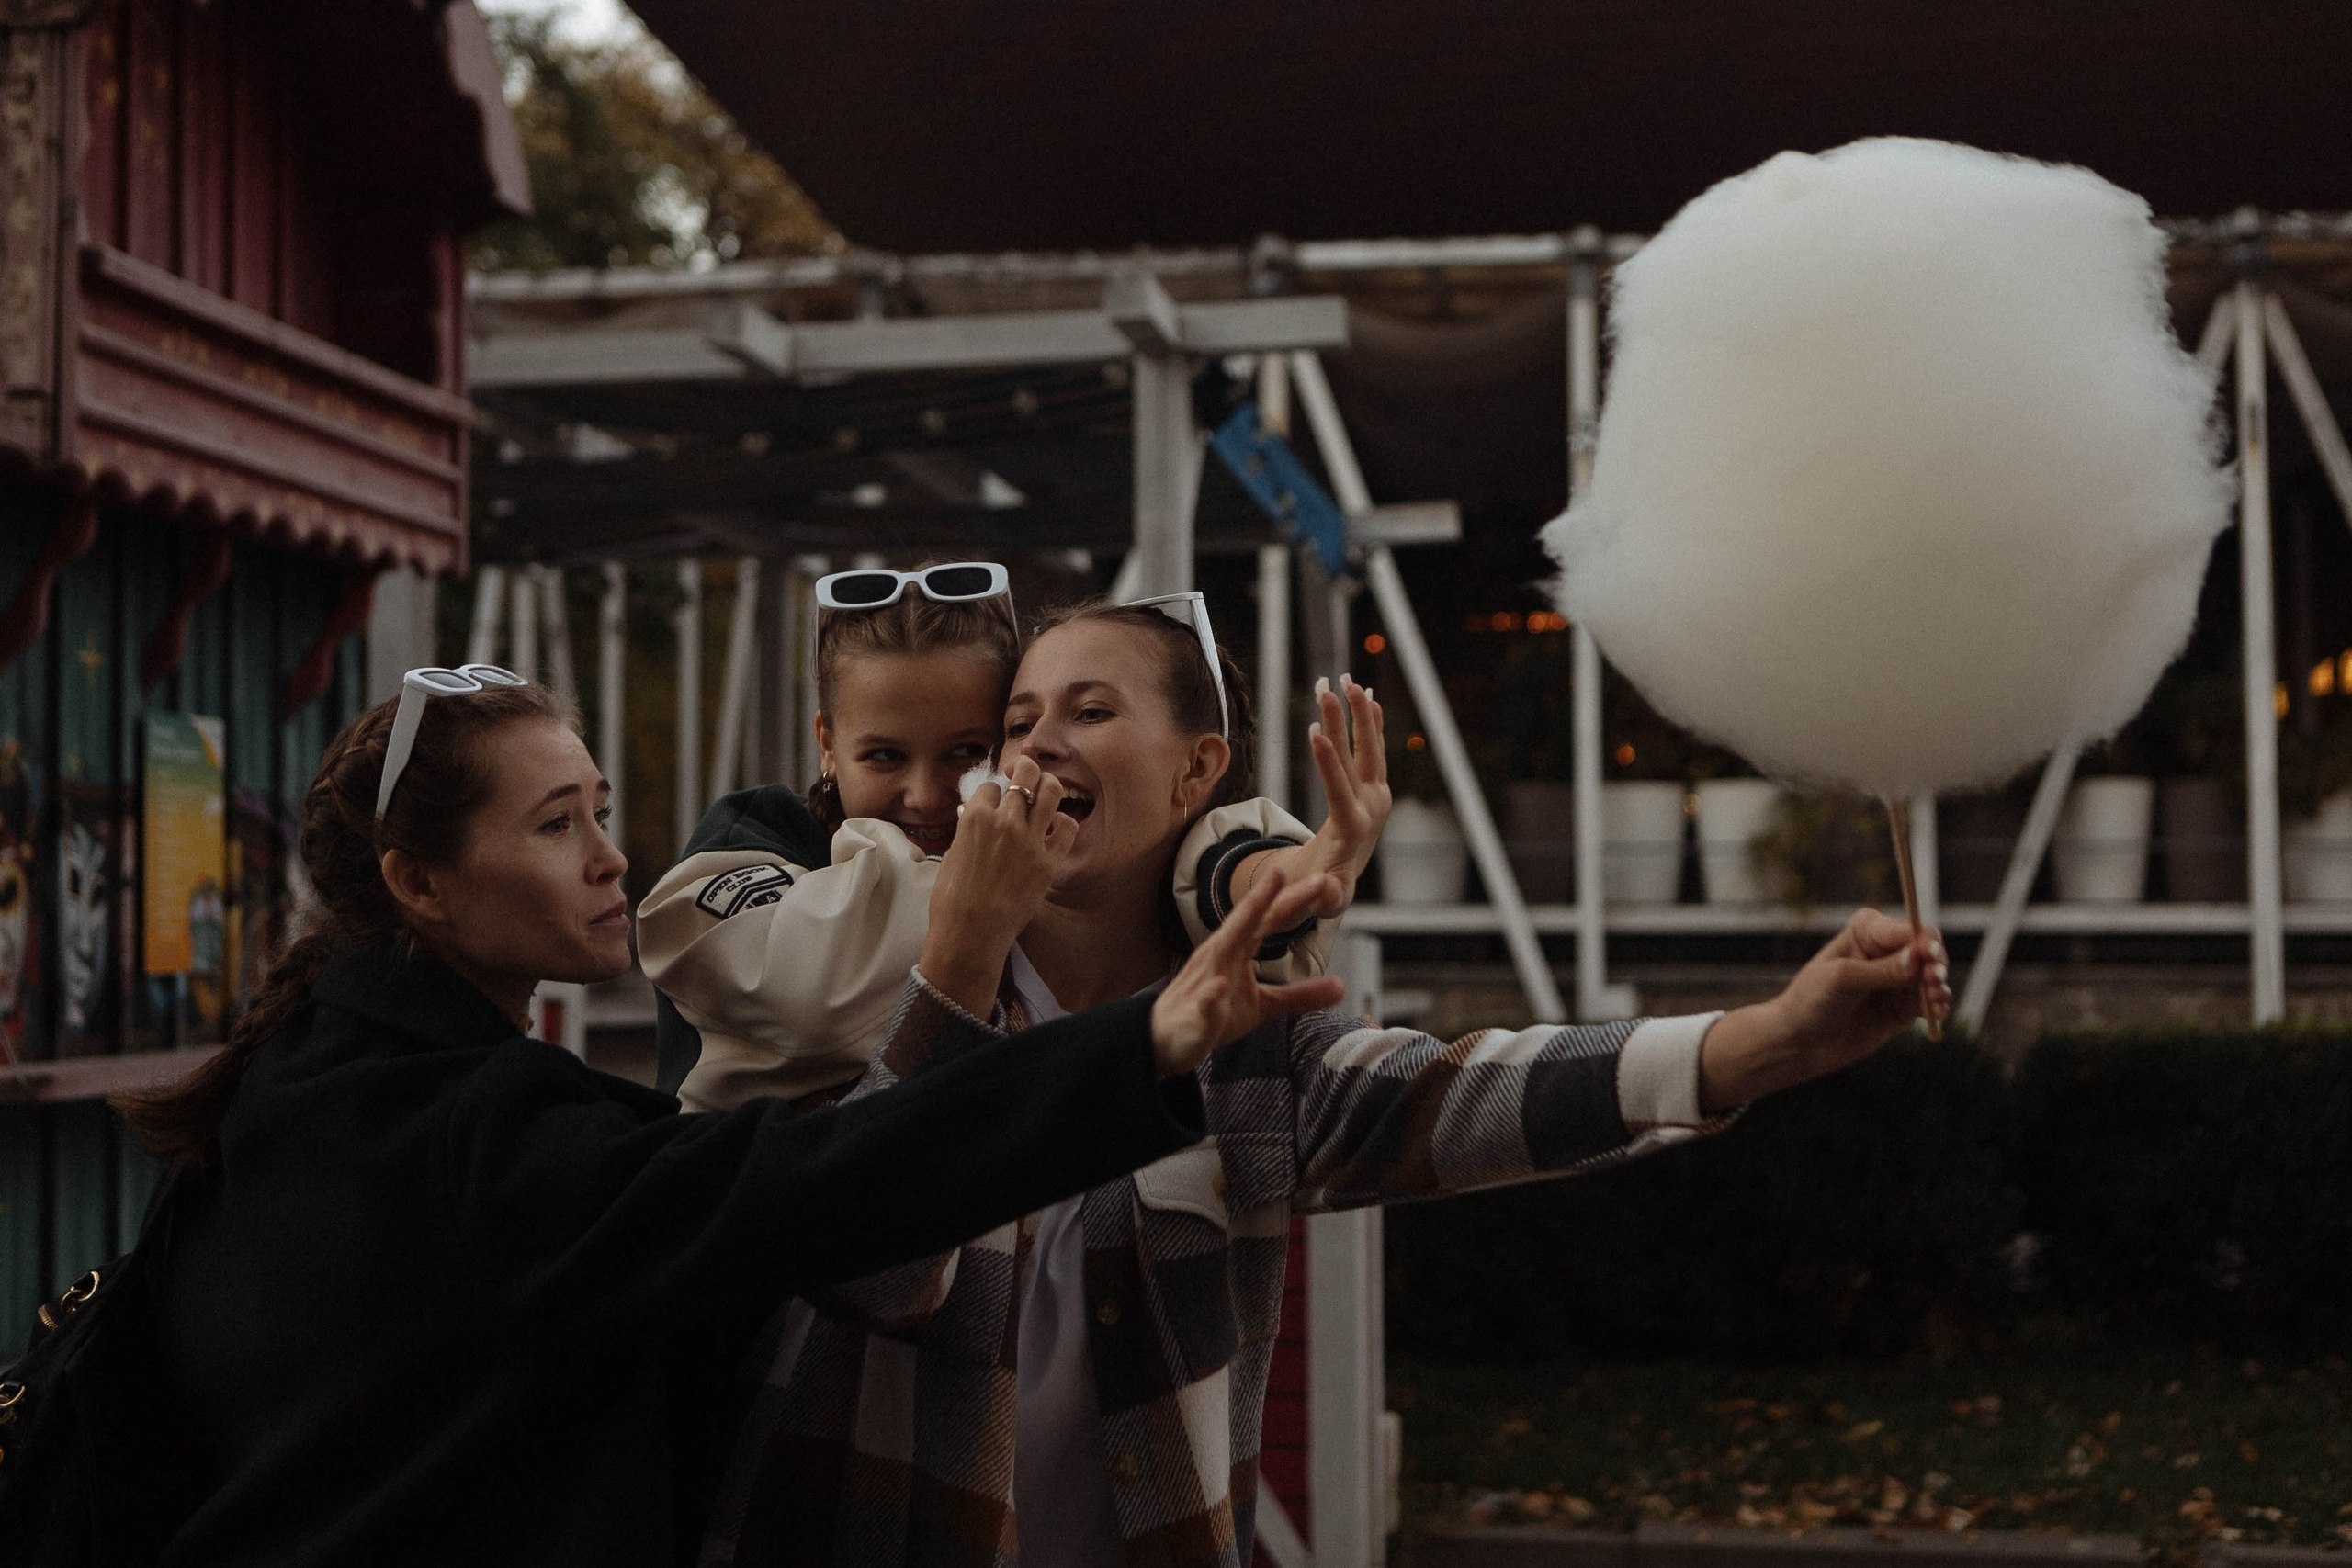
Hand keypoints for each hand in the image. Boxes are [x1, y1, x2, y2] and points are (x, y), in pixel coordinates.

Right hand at [919, 756, 1071, 1016]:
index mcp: (975, 817)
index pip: (991, 786)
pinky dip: (1063, 821)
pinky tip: (1056, 826)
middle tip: (1026, 773)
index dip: (993, 791)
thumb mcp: (952, 856)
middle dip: (1025, 770)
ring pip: (1051, 791)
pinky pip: (1068, 826)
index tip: (995, 799)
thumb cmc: (952, 900)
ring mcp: (1031, 840)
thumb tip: (971, 816)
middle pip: (1024, 775)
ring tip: (1047, 787)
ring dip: (1049, 784)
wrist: (971, 934)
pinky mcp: (1049, 861)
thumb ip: (967, 832)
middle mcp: (1006, 822)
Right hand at [1151, 868, 1346, 1077]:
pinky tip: (1220, 987)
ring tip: (1256, 905)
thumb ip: (1299, 995)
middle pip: (1245, 923)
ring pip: (1221, 950)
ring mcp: (1204, 983)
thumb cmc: (1212, 1013)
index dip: (1293, 900)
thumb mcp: (1262, 1005)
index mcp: (1235, 950)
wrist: (1164, 1042)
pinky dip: (1211, 996)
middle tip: (1283, 869)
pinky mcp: (1194, 1016)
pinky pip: (1203, 1004)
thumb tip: (1341, 986)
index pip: (1267, 920)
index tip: (1321, 880)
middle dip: (1264, 897)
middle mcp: (1218, 957)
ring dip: (1238, 926)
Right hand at [1234, 675, 1390, 920]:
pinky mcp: (1375, 788)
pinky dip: (1372, 724)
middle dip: (1345, 723)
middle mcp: (1371, 806)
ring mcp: (1377, 795)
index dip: (1328, 764)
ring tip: (1345, 679)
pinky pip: (1373, 750)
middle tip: (1330, 689)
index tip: (1314, 732)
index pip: (1341, 791)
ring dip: (1358, 713)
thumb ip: (1326, 895)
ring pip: (1368, 747)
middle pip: (1360, 759)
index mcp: (1355, 830)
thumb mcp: (1325, 901)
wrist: (1344, 881)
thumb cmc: (1326, 891)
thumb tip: (1327, 888)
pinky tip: (1368, 697)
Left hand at [1697, 909, 1951, 1112]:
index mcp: (1867, 931)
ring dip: (1939, 986)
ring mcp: (1897, 980)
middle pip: (1927, 951)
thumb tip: (1916, 958)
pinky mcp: (1903, 1007)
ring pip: (1932, 977)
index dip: (1922, 941)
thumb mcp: (1841, 980)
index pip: (1907, 930)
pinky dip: (1938, 1006)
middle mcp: (1887, 951)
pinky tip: (1939, 1012)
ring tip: (1936, 999)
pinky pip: (1929, 1003)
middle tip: (1933, 981)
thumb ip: (1881, 970)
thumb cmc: (1810, 1002)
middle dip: (1935, 964)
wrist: (1799, 1042)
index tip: (1927, 958)